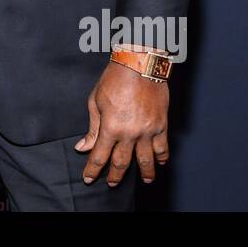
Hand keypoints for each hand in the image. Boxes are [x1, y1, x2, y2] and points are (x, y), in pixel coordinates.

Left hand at [76, 60, 169, 185]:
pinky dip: (162, 157)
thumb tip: (83, 146)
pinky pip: (163, 147)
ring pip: (146, 160)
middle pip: (122, 162)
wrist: (139, 63)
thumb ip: (92, 128)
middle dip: (115, 175)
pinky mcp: (161, 124)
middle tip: (112, 183)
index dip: (93, 170)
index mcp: (111, 127)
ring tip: (146, 181)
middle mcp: (130, 133)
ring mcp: (148, 130)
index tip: (89, 178)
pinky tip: (160, 162)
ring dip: (145, 173)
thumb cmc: (114, 79)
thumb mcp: (96, 101)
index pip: (100, 156)